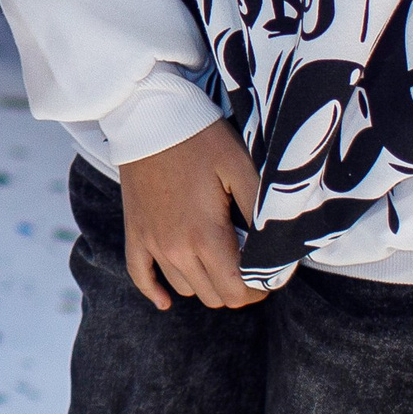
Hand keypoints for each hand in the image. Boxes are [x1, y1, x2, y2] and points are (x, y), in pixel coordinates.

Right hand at [116, 118, 263, 309]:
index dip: (259, 289)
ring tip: (220, 258)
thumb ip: (260, 212)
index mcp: (205, 236)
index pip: (236, 292)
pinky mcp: (135, 232)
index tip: (269, 273)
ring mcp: (152, 243)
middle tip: (250, 264)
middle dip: (237, 287)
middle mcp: (176, 248)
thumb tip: (277, 249)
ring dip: (206, 282)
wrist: (146, 114)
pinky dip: (155, 291)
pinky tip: (166, 299)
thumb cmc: (199, 138)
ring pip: (185, 288)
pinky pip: (140, 277)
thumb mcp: (240, 167)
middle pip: (213, 296)